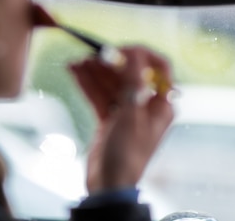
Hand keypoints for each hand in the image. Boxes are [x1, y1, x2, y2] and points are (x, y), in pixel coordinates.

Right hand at [69, 46, 173, 193]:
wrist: (108, 185)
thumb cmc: (127, 155)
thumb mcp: (131, 115)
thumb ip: (132, 82)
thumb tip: (134, 51)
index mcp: (160, 105)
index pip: (157, 68)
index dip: (140, 55)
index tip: (120, 50)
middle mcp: (145, 105)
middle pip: (128, 74)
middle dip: (109, 63)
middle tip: (90, 54)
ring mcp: (126, 112)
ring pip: (110, 83)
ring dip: (94, 72)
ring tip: (76, 61)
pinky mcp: (109, 118)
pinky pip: (99, 95)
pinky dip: (87, 84)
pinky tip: (74, 73)